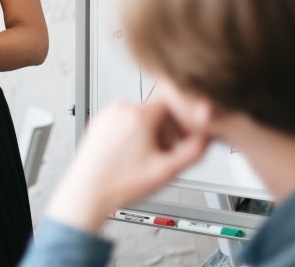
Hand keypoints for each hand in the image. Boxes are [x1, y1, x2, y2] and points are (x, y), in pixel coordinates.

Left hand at [45, 100, 209, 232]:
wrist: (87, 193)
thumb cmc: (119, 184)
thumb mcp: (167, 170)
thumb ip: (195, 151)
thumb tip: (207, 137)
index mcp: (137, 114)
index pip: (174, 102)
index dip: (185, 120)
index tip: (187, 134)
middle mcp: (120, 109)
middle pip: (157, 110)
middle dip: (168, 130)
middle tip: (168, 152)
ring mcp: (107, 115)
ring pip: (141, 116)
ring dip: (151, 133)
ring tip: (149, 157)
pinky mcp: (99, 123)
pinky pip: (124, 122)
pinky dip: (134, 134)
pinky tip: (133, 156)